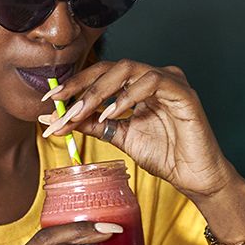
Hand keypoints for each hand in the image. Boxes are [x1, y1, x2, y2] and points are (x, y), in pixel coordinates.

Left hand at [39, 59, 237, 200]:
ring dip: (100, 91)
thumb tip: (55, 120)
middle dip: (81, 86)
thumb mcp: (118, 137)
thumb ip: (91, 124)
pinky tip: (112, 113)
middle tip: (60, 104)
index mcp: (138, 86)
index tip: (50, 101)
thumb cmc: (164, 155)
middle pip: (111, 67)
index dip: (74, 85)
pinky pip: (152, 82)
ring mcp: (169, 81)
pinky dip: (128, 95)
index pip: (101, 75)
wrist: (194, 177)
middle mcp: (153, 78)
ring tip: (82, 112)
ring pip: (128, 69)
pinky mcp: (183, 92)